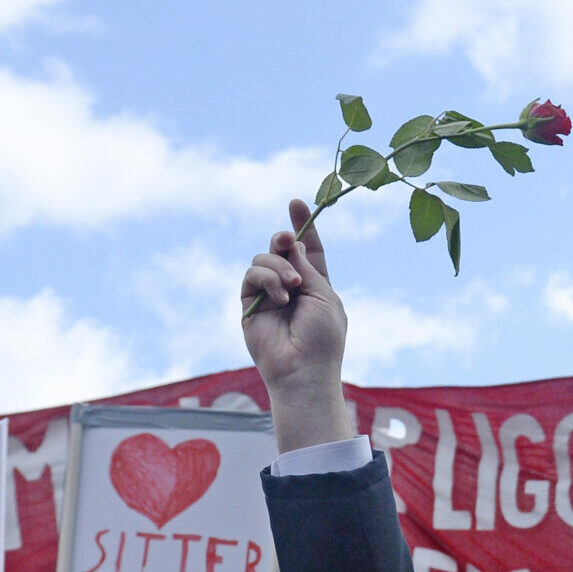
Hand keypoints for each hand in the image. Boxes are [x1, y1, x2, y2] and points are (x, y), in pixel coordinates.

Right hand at [240, 198, 351, 450]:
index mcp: (316, 286)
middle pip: (281, 249)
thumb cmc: (322, 337)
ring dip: (278, 268)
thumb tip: (286, 241)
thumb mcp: (323, 295)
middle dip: (283, 239)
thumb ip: (305, 266)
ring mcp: (268, 295)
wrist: (303, 369)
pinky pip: (251, 275)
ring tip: (292, 289)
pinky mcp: (249, 304)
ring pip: (263, 259)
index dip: (303, 227)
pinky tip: (281, 298)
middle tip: (286, 240)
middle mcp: (291, 287)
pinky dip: (267, 280)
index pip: (308, 250)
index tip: (296, 202)